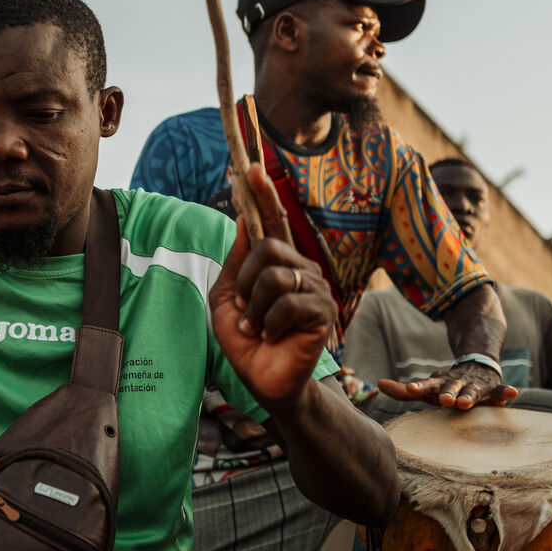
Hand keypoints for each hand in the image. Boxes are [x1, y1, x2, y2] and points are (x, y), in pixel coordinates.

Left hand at [210, 163, 336, 403]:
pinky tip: (270, 336)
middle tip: (245, 310)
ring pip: (275, 274)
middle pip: (266, 246)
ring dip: (254, 305)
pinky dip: (269, 322)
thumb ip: (236, 263)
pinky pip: (287, 302)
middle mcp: (301, 268)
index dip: (263, 195)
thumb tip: (245, 219)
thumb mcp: (227, 299)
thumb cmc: (247, 342)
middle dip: (244, 280)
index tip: (251, 167)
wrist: (264, 383)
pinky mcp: (323, 311)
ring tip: (256, 327)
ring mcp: (316, 288)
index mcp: (278, 263)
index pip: (272, 221)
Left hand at [377, 361, 517, 408]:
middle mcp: (456, 384)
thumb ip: (403, 391)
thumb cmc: (446, 386)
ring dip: (469, 397)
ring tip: (465, 403)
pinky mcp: (492, 390)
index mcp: (438, 384)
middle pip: (450, 389)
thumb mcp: (427, 388)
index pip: (426, 386)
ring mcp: (474, 386)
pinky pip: (500, 391)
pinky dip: (506, 391)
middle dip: (447, 394)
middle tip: (444, 400)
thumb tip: (378, 384)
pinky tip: (513, 393)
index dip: (418, 387)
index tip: (411, 388)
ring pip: (472, 392)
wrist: (476, 367)